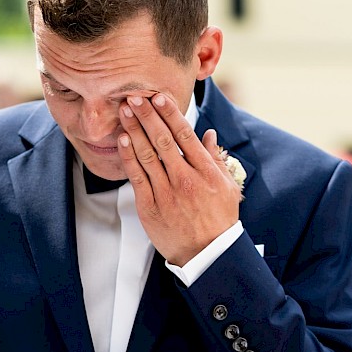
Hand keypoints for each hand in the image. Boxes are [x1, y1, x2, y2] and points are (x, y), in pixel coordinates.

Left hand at [117, 92, 240, 265]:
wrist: (206, 253)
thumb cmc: (219, 219)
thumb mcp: (227, 187)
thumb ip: (215, 159)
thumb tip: (208, 134)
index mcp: (206, 172)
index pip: (185, 135)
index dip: (170, 114)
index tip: (159, 97)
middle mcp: (186, 180)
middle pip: (163, 140)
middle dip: (147, 116)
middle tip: (134, 97)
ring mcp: (166, 193)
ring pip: (147, 155)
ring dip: (134, 130)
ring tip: (125, 111)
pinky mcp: (150, 207)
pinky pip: (137, 177)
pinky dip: (129, 157)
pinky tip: (124, 139)